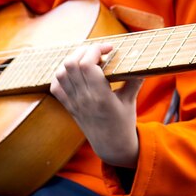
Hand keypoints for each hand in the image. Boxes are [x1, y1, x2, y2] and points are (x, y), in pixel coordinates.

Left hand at [50, 44, 142, 167]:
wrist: (111, 146)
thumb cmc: (123, 123)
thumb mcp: (131, 100)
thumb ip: (134, 79)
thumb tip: (139, 59)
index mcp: (101, 96)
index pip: (87, 64)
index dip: (96, 49)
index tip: (109, 48)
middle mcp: (83, 99)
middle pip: (71, 64)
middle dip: (84, 50)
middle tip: (98, 52)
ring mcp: (73, 103)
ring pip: (61, 73)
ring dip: (72, 60)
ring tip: (87, 59)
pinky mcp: (69, 107)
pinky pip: (56, 86)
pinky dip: (61, 75)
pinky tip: (74, 73)